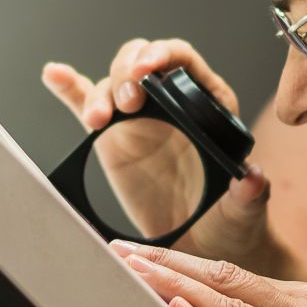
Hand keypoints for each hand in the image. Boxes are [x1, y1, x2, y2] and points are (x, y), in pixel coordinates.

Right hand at [41, 37, 280, 267]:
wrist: (202, 250)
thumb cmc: (230, 224)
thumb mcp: (243, 212)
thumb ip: (250, 196)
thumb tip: (253, 179)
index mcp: (209, 104)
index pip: (184, 63)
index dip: (164, 55)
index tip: (148, 69)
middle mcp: (171, 103)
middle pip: (142, 63)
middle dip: (128, 70)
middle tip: (128, 102)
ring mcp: (139, 120)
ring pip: (113, 84)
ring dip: (101, 93)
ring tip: (97, 120)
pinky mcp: (112, 140)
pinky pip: (87, 107)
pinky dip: (69, 90)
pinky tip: (53, 75)